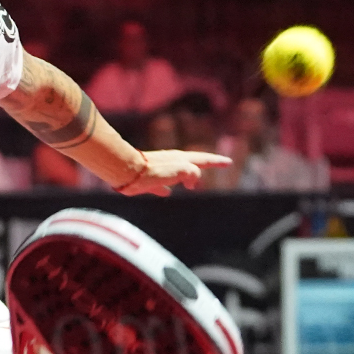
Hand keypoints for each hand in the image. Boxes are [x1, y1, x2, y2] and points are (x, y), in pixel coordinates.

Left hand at [115, 150, 232, 196]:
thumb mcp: (181, 170)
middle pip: (192, 164)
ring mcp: (159, 170)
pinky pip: (161, 185)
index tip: (228, 162)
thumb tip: (193, 181)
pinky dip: (167, 188)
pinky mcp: (147, 180)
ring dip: (187, 178)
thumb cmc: (153, 170)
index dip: (217, 161)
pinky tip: (166, 193)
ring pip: (178, 174)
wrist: (125, 171)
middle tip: (215, 166)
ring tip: (191, 185)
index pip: (203, 159)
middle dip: (204, 167)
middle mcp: (171, 163)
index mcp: (181, 159)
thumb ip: (192, 173)